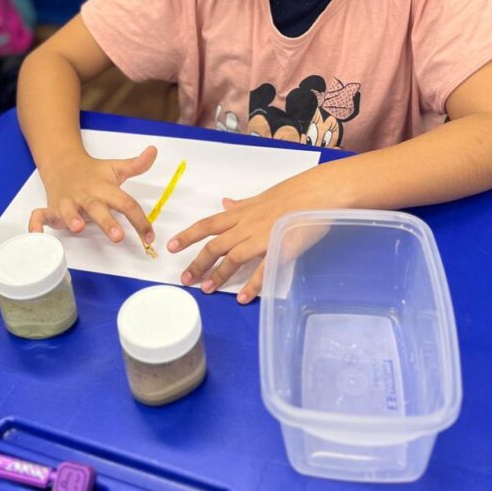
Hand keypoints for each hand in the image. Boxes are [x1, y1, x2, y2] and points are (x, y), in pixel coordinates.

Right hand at [29, 145, 157, 245]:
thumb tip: (154, 151)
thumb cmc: (93, 173)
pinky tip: (37, 233)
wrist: (62, 163)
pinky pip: (40, 215)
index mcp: (104, 189)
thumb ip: (136, 165)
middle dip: (107, 222)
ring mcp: (67, 202)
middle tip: (118, 236)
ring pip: (68, 211)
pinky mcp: (51, 208)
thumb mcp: (115, 168)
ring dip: (72, 219)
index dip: (139, 220)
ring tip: (78, 227)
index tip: (149, 236)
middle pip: (98, 209)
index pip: (125, 203)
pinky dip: (36, 223)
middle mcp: (86, 196)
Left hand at [167, 171, 324, 304]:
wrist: (320, 193)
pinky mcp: (280, 249)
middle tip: (186, 280)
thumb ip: (242, 205)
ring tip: (207, 289)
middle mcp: (247, 225)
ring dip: (218, 275)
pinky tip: (242, 298)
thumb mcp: (262, 197)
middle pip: (215, 246)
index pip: (208, 224)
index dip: (188, 236)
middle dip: (198, 263)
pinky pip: (262, 271)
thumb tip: (225, 203)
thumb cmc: (294, 193)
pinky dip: (252, 285)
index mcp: (242, 212)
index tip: (171, 247)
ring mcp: (263, 237)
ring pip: (233, 258)